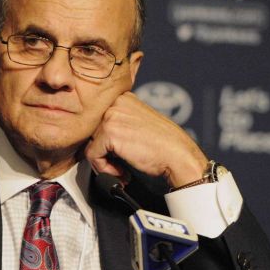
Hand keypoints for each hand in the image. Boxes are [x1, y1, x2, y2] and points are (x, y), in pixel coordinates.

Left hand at [84, 92, 207, 187]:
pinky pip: (93, 156)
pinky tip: (122, 172)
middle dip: (104, 152)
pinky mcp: (109, 132)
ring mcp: (112, 116)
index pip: (99, 121)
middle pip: (93, 132)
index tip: (116, 154)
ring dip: (104, 162)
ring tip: (122, 169)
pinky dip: (104, 169)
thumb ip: (121, 123)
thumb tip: (98, 137)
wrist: (178, 156)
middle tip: (119, 165)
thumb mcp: (139, 124)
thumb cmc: (163, 145)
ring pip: (91, 144)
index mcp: (124, 98)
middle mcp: (116, 102)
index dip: (105, 142)